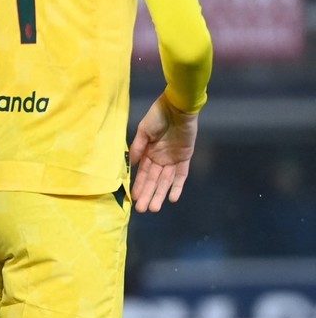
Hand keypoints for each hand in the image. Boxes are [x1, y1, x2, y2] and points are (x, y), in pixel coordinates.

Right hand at [130, 94, 198, 212]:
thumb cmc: (158, 116)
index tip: (133, 198)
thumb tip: (131, 164)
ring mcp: (172, 159)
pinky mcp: (185, 158)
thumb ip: (138, 147)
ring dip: (160, 194)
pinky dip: (177, 186)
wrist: (177, 107)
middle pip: (153, 180)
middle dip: (148, 194)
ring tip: (154, 208)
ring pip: (166, 181)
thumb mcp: (143, 130)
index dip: (139, 185)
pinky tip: (172, 198)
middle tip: (142, 210)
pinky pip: (181, 175)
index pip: (142, 173)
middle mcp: (159, 158)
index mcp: (148, 152)